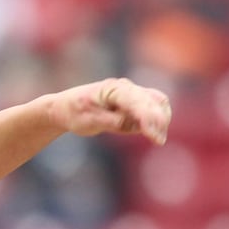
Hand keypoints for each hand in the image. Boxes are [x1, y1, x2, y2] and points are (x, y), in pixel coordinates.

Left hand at [50, 77, 170, 145]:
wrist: (66, 108)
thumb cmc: (75, 113)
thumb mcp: (89, 121)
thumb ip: (113, 122)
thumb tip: (136, 125)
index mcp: (113, 89)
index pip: (136, 102)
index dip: (148, 118)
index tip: (154, 136)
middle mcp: (126, 88)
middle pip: (153, 100)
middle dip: (159, 120)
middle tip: (158, 141)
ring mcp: (133, 93)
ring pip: (158, 102)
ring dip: (162, 119)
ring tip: (157, 139)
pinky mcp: (136, 102)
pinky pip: (155, 107)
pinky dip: (158, 119)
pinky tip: (154, 134)